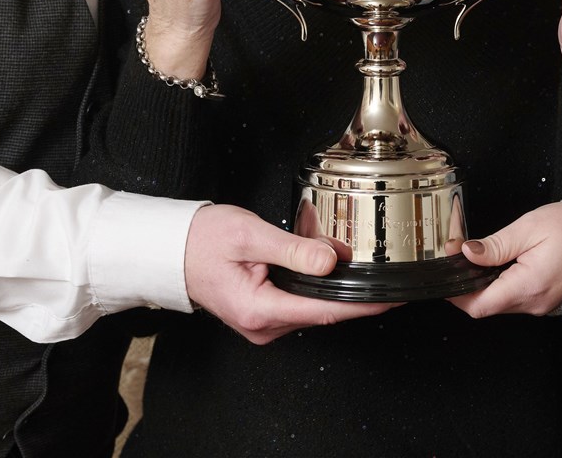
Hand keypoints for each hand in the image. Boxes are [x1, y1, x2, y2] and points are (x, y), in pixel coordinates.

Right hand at [183, 204, 392, 343]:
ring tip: (353, 266)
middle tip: (379, 270)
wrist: (170, 250)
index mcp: (259, 310)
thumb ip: (293, 249)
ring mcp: (262, 325)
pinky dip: (315, 291)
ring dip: (332, 290)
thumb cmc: (201, 240)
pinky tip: (324, 272)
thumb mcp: (250, 235)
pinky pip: (299, 306)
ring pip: (312, 310)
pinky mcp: (262, 317)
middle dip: (352, 294)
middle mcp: (262, 326)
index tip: (391, 298)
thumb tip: (330, 261)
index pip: (325, 311)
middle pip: (322, 313)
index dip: (363, 305)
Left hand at [450, 202, 561, 317]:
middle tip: (457, 253)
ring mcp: (541, 304)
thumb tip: (467, 253)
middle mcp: (534, 303)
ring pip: (499, 302)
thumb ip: (496, 244)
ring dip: (483, 283)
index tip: (445, 271)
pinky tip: (497, 263)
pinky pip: (514, 297)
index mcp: (529, 286)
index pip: (479, 306)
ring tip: (475, 255)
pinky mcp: (545, 299)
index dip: (455, 293)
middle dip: (466, 283)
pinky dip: (500, 283)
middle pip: (486, 305)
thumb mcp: (530, 228)